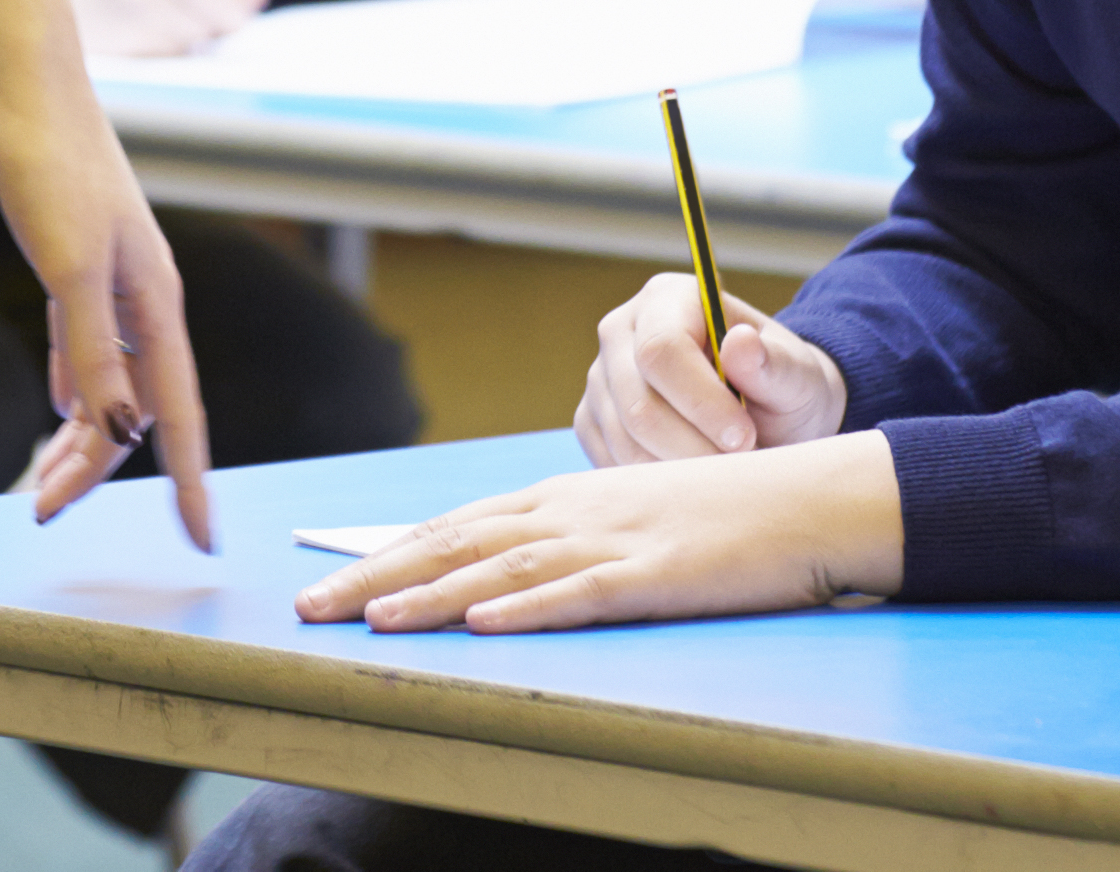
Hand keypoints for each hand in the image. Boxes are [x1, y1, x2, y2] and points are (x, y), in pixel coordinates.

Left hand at [0, 70, 216, 544]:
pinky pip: (84, 346)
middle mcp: (144, 299)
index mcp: (157, 303)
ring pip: (108, 381)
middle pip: (134, 407)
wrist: (24, 89)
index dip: (188, 480)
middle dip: (96, 467)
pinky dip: (73, 386)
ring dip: (78, 436)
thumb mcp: (70, 267)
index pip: (179, 413)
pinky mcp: (74, 263)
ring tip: (40, 485)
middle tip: (43, 514)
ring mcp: (111, 281)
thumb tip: (119, 432)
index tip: (202, 539)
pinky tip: (59, 411)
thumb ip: (96, 351)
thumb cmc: (52, 167)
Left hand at [299, 437, 903, 634]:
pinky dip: (528, 608)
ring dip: (432, 596)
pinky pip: (581, 593)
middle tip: (310, 608)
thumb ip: (570, 542)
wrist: (808, 497)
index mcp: (565, 497)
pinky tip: (485, 623)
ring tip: (372, 621)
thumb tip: (505, 581)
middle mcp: (575, 511)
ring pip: (504, 569)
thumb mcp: (631, 519)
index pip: (458, 524)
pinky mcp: (656, 574)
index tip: (333, 578)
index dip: (389, 552)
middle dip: (378, 576)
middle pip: (458, 543)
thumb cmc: (721, 512)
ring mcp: (614, 541)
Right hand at [577, 272, 845, 463]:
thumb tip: (741, 342)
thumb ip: (773, 362)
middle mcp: (621, 331)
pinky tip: (695, 476)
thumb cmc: (780, 383)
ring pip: (625, 442)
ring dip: (680, 471)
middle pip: (638, 404)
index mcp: (667, 298)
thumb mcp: (795, 373)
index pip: (661, 350)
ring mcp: (601, 379)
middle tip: (739, 464)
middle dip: (694, 447)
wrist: (766, 412)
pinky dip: (658, 483)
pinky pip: (614, 465)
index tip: (743, 437)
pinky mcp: (593, 422)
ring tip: (724, 470)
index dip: (701, 402)